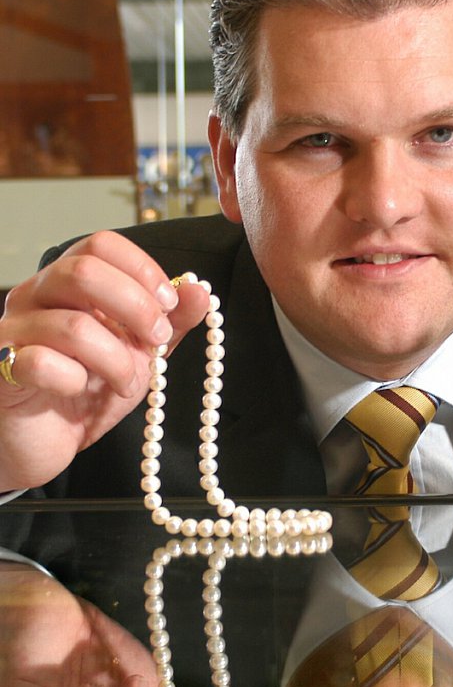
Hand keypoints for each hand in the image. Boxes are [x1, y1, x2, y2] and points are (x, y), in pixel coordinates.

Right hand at [0, 231, 208, 490]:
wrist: (42, 441)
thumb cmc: (83, 392)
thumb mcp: (137, 354)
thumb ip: (168, 323)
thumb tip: (200, 291)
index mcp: (64, 284)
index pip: (100, 245)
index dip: (142, 269)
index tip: (169, 303)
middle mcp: (33, 296)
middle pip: (84, 271)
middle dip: (137, 307)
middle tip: (157, 340)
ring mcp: (13, 331)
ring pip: (74, 326)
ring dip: (117, 360)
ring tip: (126, 383)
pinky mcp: (1, 369)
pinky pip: (43, 364)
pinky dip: (75, 381)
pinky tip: (79, 392)